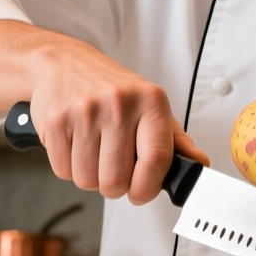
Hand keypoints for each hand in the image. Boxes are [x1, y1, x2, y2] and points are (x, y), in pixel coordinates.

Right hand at [29, 40, 208, 204]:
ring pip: (88, 180)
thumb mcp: (150, 106)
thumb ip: (175, 141)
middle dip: (115, 186)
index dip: (148, 188)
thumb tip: (198, 164)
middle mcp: (119, 103)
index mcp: (150, 101)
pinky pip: (64, 171)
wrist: (65, 63)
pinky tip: (76, 145)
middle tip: (114, 170)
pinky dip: (69, 167)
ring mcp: (85, 111)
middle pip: (117, 180)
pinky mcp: (57, 121)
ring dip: (91, 177)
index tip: (141, 192)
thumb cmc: (111, 89)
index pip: (157, 159)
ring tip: (94, 153)